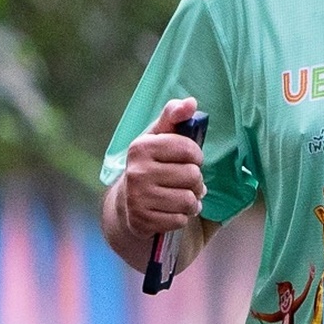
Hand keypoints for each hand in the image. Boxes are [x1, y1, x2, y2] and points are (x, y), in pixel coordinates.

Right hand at [108, 98, 206, 241]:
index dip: (197, 156)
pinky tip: (171, 212)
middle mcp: (137, 171)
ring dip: (191, 202)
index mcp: (141, 147)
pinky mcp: (142, 221)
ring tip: (182, 198)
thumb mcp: (159, 138)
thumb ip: (174, 117)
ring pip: (189, 200)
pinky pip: (180, 220)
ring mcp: (137, 197)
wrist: (127, 204)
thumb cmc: (151, 165)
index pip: (189, 148)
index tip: (190, 159)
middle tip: (185, 182)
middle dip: (196, 181)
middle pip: (193, 176)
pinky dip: (181, 218)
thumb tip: (191, 103)